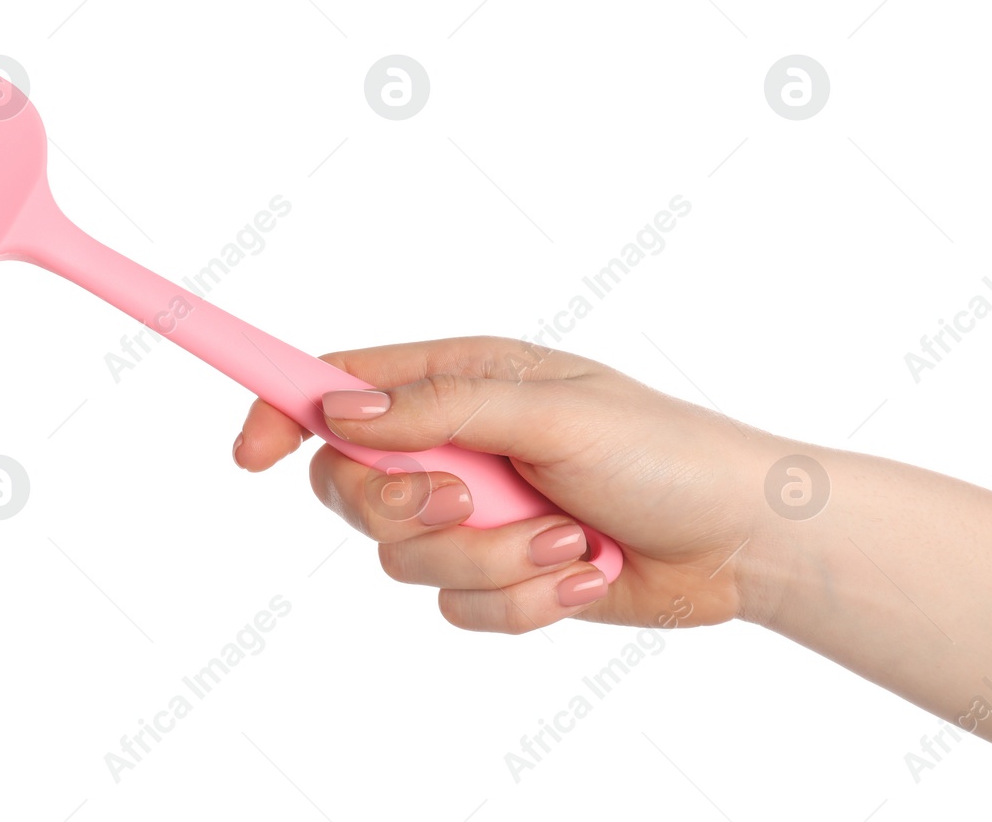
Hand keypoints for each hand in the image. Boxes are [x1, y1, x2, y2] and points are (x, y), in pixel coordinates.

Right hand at [233, 336, 782, 633]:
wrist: (741, 539)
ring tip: (566, 541)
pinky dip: (521, 601)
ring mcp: (472, 516)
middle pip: (351, 486)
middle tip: (465, 501)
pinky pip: (459, 608)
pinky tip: (578, 576)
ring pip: (404, 559)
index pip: (338, 387)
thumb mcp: (548, 412)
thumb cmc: (662, 451)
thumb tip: (337, 412)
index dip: (282, 413)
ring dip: (490, 560)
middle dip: (404, 509)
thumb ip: (436, 411)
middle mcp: (451, 447)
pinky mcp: (497, 577)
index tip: (250, 453)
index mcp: (457, 382)